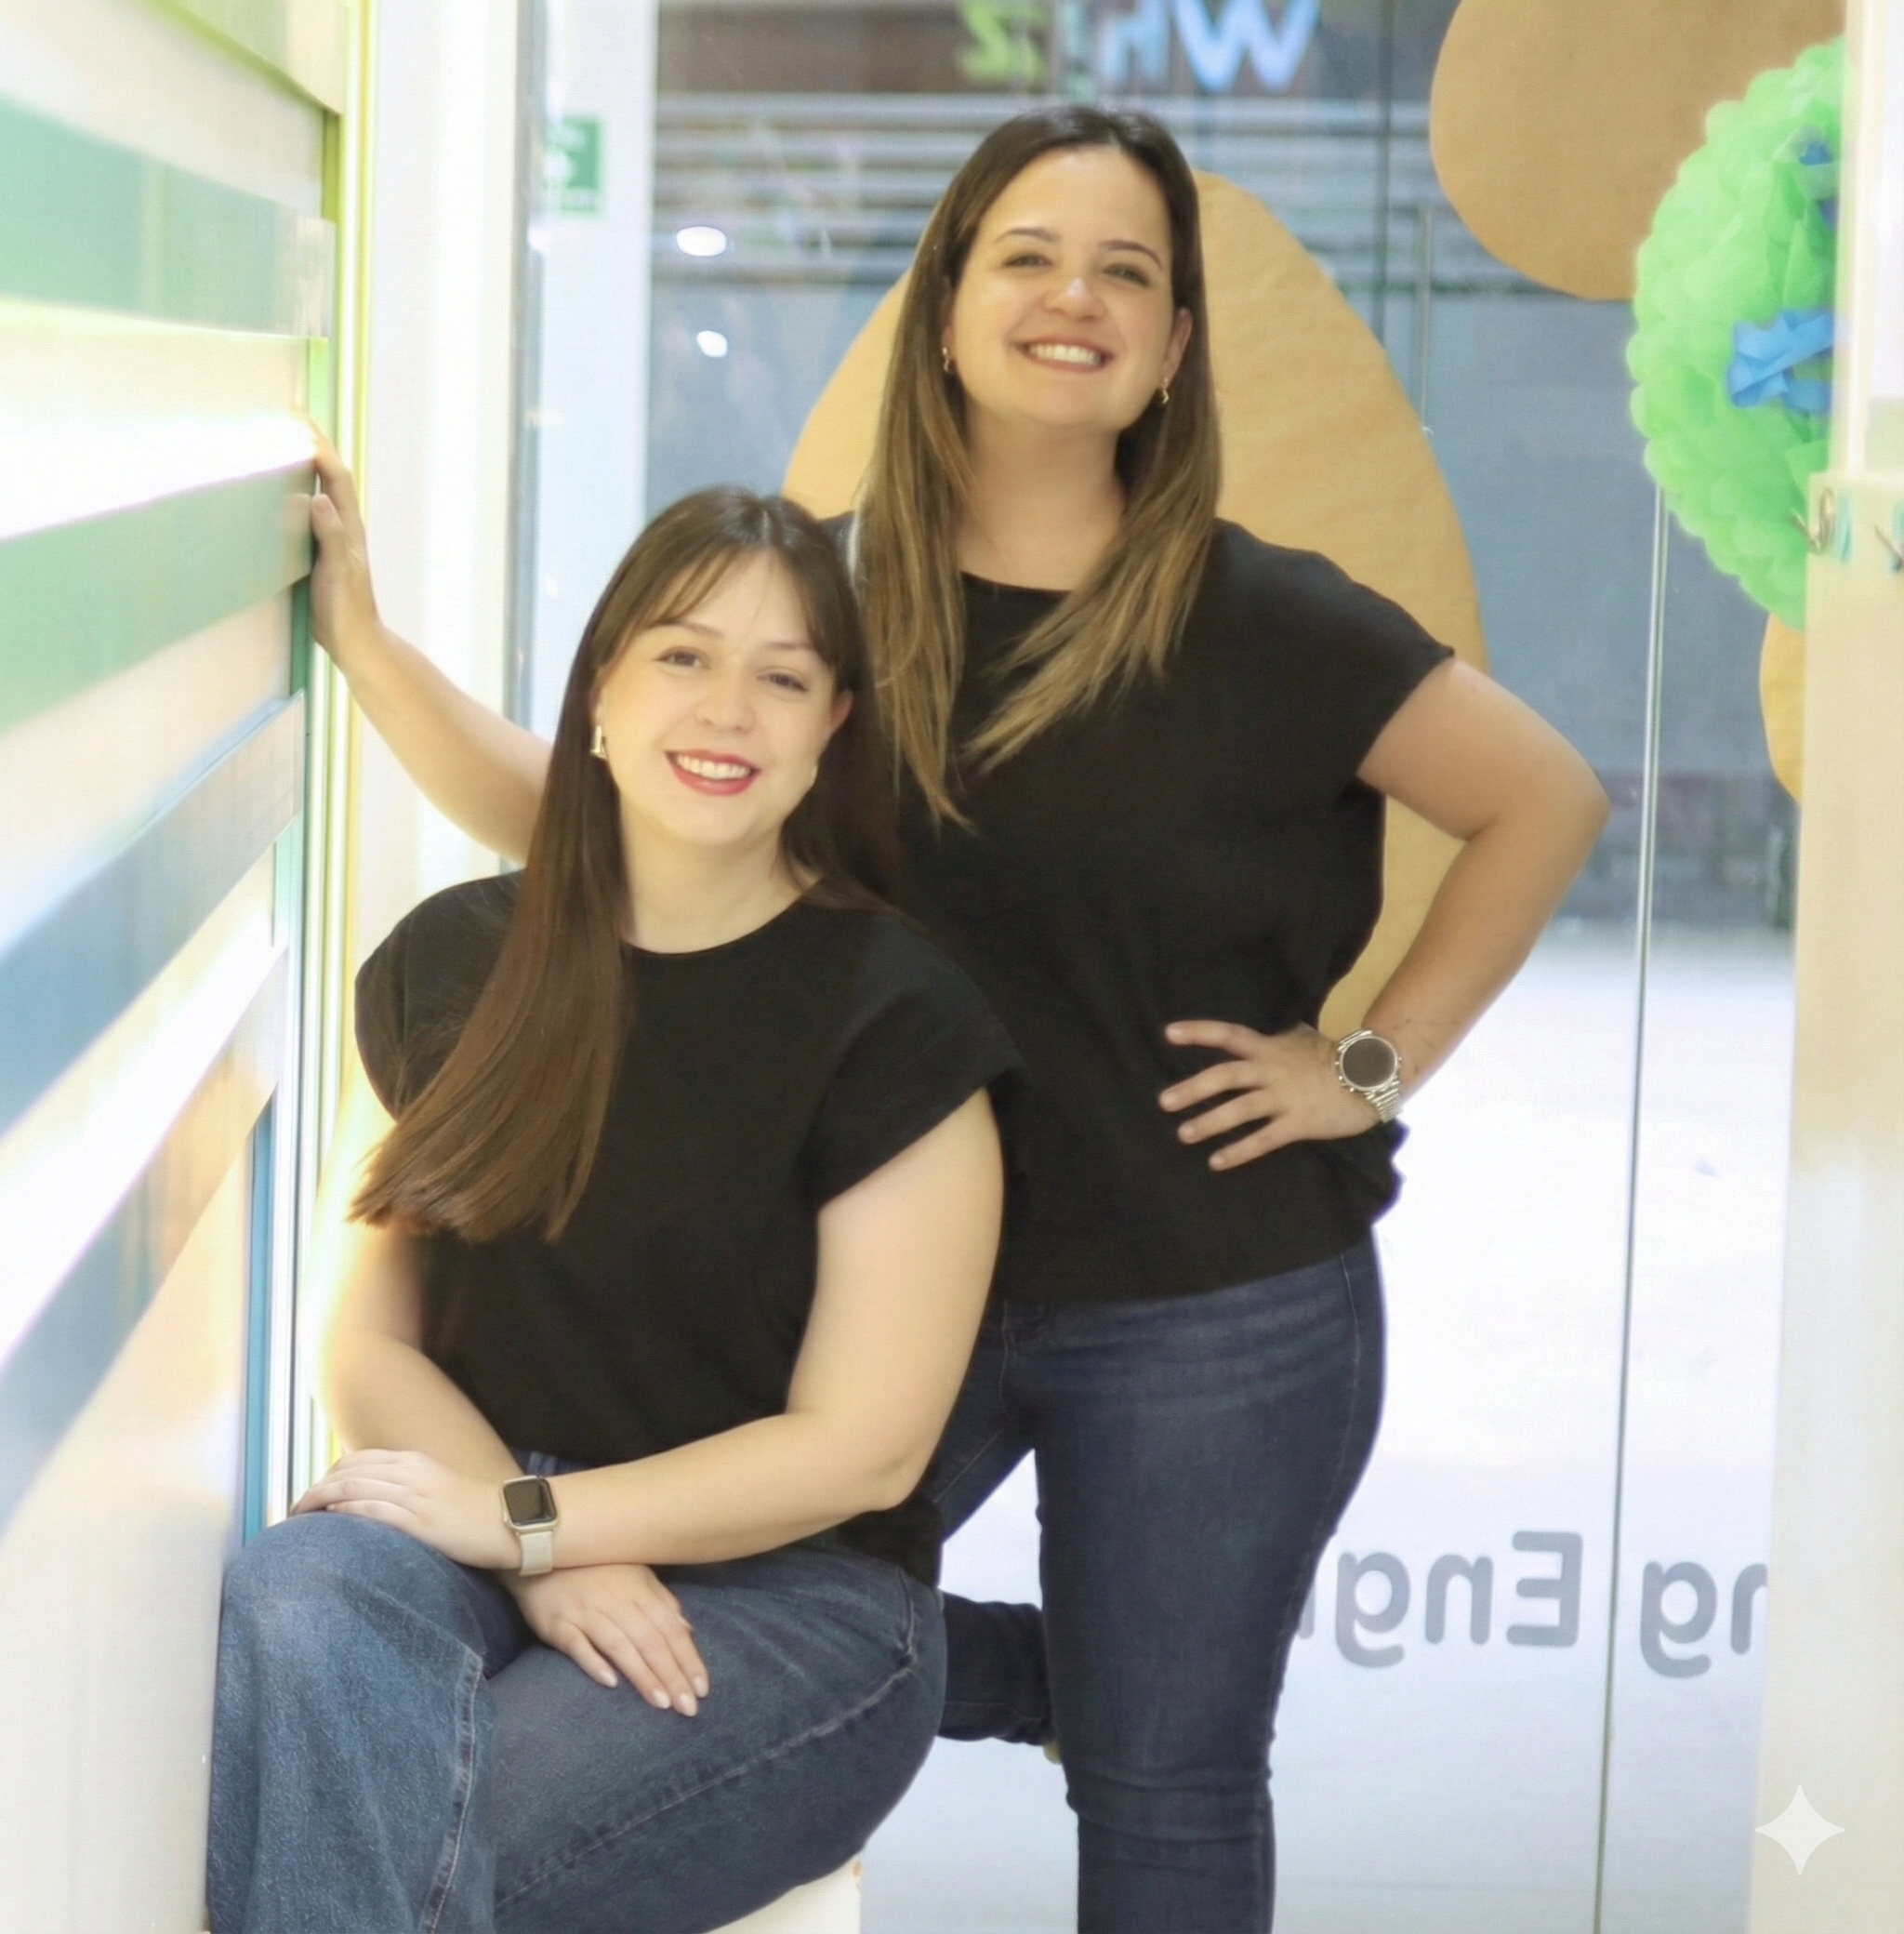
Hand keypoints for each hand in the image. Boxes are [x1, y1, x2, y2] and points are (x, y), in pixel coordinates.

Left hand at [291, 1448, 516, 1569]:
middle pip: (347, 1472)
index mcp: (414, 1462)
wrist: (510, 1521)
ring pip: (352, 1488)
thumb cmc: (475, 1510)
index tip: (311, 1496)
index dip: (327, 1477)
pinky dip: (344, 1512)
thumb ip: (408, 1487)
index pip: (356, 1461)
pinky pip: (370, 1510)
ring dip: (318, 1501)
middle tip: (293, 1511)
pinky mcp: (417, 1520)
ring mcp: (413, 1495)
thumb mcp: (438, 1487)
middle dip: (314, 1490)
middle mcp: (409, 1472)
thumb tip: (377, 1501)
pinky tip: (328, 1521)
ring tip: (297, 1520)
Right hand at [307, 431, 382, 672]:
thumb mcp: (338, 571)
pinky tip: (277, 494)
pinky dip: (294, 494)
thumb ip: (331, 536)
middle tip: (292, 419)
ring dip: (304, 466)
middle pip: (328, 476)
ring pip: (319, 491)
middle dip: (312, 445)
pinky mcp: (318, 552)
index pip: (336, 476)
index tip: (301, 421)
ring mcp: (331, 538)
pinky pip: (306, 513)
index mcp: (349, 526)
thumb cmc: (348, 608)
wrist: (353, 640)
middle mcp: (342, 526)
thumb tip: (319, 498)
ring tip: (283, 443)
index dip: (320, 446)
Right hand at [508, 1563, 709, 1712]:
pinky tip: (611, 1683)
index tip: (702, 1689)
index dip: (687, 1658)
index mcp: (638, 1588)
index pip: (669, 1627)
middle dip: (672, 1674)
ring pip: (619, 1645)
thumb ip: (660, 1600)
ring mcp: (585, 1611)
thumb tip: (686, 1629)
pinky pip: (577, 1644)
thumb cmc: (595, 1567)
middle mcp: (615, 1599)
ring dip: (642, 1674)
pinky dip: (594, 1662)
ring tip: (662, 1703)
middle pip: (649, 1640)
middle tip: (688, 1707)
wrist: (543, 1552)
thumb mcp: (634, 1574)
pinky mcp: (557, 1623)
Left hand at [1159, 1020, 1381, 1168]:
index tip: (1169, 1033)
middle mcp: (1273, 1070)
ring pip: (1240, 1109)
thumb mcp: (1302, 1040)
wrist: (1374, 1077)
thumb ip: (1275, 1040)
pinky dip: (1239, 1151)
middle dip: (1193, 1088)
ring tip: (1184, 1134)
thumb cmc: (1336, 1059)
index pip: (1229, 1035)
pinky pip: (1263, 1139)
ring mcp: (1286, 1097)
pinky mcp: (1299, 1123)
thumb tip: (1250, 1037)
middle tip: (1164, 1101)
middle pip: (1226, 1076)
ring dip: (1209, 1122)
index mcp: (1270, 1047)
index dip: (1199, 1032)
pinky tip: (1217, 1161)